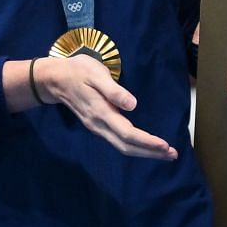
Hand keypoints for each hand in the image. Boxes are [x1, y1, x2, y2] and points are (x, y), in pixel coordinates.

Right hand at [36, 52, 177, 158]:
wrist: (54, 79)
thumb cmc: (78, 71)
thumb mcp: (96, 74)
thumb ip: (114, 90)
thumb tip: (133, 105)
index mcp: (100, 113)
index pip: (127, 133)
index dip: (147, 142)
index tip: (165, 145)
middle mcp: (99, 125)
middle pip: (126, 146)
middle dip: (150, 152)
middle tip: (172, 154)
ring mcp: (97, 127)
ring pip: (122, 146)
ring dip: (144, 152)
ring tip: (164, 153)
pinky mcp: (97, 126)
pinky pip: (118, 141)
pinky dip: (135, 146)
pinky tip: (145, 145)